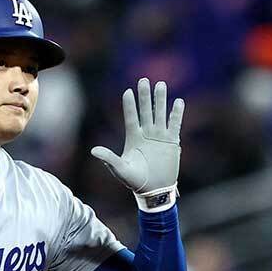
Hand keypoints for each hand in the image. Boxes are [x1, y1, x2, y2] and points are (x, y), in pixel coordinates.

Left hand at [92, 78, 184, 211]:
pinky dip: (176, 114)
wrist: (153, 190)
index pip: (131, 117)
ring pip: (160, 114)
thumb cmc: (135, 181)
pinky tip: (178, 101)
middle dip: (144, 96)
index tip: (127, 91)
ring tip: (160, 84)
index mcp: (133, 138)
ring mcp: (159, 136)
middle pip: (145, 111)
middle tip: (143, 80)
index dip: (129, 105)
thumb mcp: (120, 169)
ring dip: (160, 100)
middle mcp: (146, 134)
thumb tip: (93, 150)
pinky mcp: (172, 142)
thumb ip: (108, 158)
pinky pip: (175, 124)